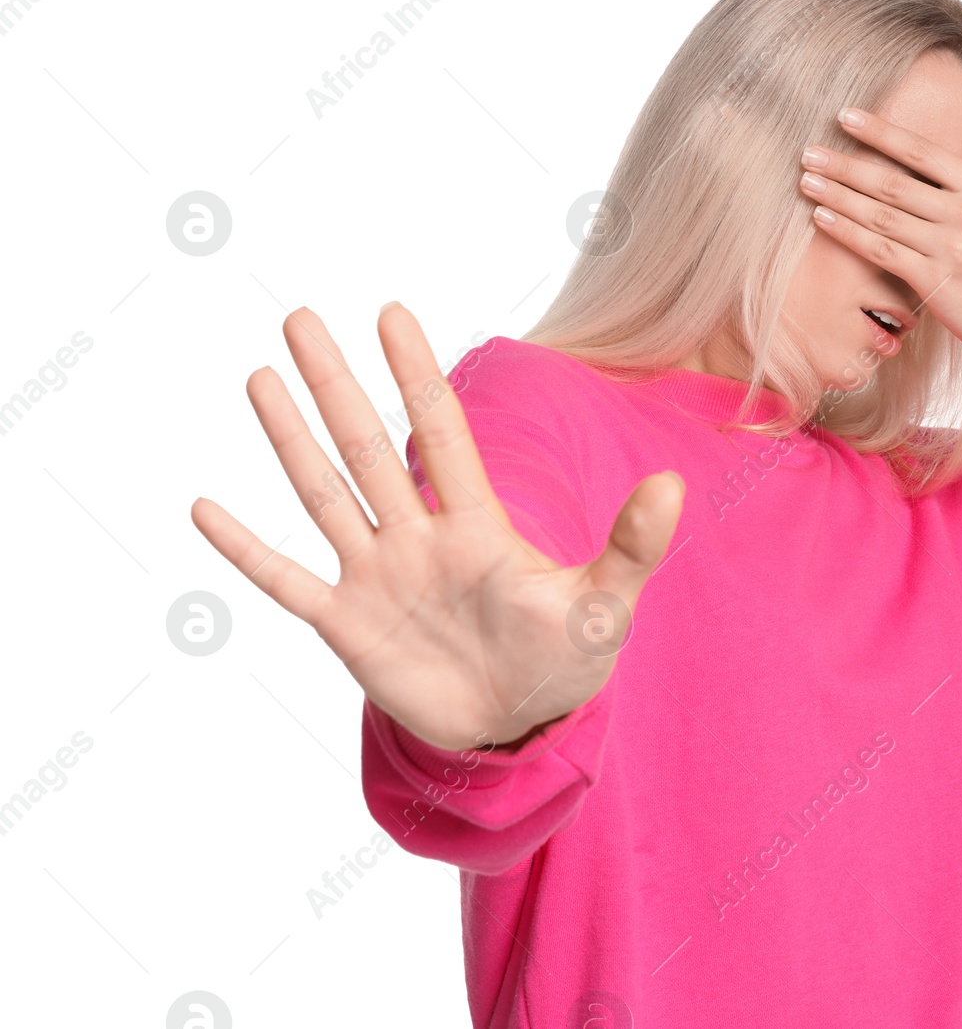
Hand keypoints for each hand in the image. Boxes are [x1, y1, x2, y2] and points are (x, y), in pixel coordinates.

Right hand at [190, 303, 684, 751]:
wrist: (518, 728)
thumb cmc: (564, 658)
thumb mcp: (606, 605)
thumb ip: (633, 546)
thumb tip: (675, 484)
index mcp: (479, 525)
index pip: (442, 434)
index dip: (417, 376)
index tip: (392, 314)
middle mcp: (420, 537)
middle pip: (370, 447)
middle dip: (339, 385)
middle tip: (301, 316)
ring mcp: (380, 578)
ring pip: (326, 496)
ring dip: (291, 439)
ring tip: (261, 376)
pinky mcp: (350, 628)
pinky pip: (288, 583)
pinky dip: (249, 550)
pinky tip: (205, 507)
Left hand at [797, 103, 961, 382]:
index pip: (922, 152)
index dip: (881, 133)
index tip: (846, 117)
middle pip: (893, 183)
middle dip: (846, 166)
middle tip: (809, 152)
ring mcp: (948, 248)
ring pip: (881, 216)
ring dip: (839, 197)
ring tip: (807, 181)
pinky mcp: (934, 280)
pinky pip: (881, 252)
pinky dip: (848, 233)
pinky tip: (821, 219)